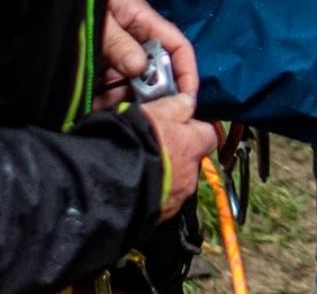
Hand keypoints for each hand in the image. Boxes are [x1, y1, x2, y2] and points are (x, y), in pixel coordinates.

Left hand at [95, 0, 199, 107]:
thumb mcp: (100, 18)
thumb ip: (119, 43)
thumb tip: (140, 69)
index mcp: (141, 21)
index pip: (177, 46)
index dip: (187, 72)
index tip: (187, 101)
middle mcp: (132, 40)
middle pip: (155, 70)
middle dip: (155, 92)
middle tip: (147, 115)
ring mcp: (113, 56)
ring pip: (131, 83)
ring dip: (127, 100)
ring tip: (117, 113)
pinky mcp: (94, 69)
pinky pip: (107, 89)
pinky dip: (106, 102)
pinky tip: (98, 111)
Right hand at [139, 94, 218, 221]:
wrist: (107, 186)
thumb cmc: (132, 143)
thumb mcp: (153, 113)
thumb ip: (175, 106)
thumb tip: (187, 102)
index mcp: (193, 145)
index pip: (209, 134)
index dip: (195, 129)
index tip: (181, 127)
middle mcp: (192, 173)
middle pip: (193, 159)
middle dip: (179, 154)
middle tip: (156, 148)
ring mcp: (177, 196)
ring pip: (179, 181)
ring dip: (167, 176)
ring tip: (142, 169)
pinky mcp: (162, 215)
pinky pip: (163, 201)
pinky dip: (155, 193)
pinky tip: (137, 187)